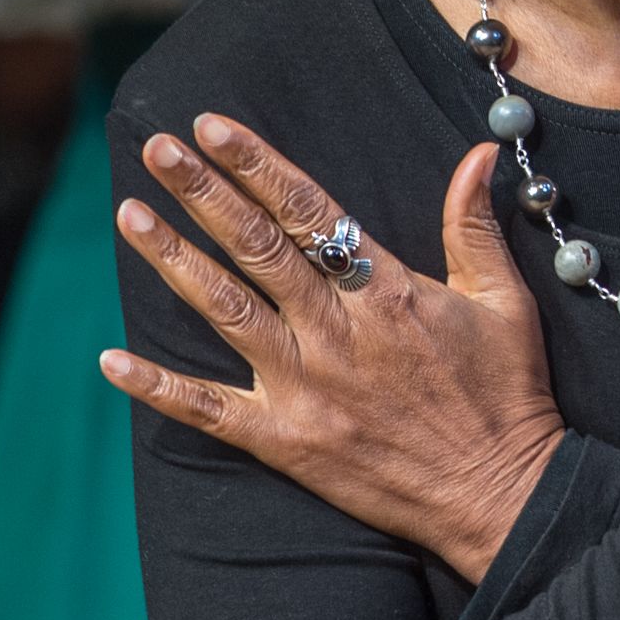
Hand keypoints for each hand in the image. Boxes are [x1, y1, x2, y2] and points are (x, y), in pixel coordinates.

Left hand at [102, 113, 565, 582]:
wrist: (499, 494)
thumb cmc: (507, 395)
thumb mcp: (505, 300)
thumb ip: (474, 224)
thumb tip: (479, 152)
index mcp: (388, 291)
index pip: (309, 210)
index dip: (257, 163)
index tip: (213, 126)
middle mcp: (338, 332)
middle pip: (257, 247)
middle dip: (203, 192)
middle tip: (157, 148)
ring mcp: (307, 388)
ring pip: (226, 311)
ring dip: (174, 261)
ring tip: (130, 214)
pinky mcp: (288, 442)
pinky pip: (211, 411)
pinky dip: (160, 388)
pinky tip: (111, 361)